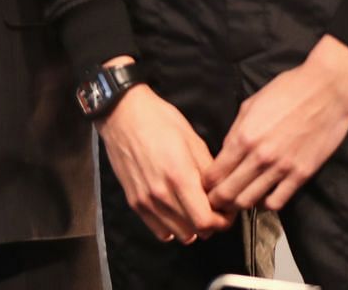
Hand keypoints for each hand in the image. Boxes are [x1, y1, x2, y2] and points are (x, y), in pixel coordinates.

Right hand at [97, 71, 229, 243]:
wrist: (122, 113)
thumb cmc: (157, 120)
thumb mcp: (193, 140)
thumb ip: (209, 173)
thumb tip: (221, 194)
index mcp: (179, 176)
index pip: (207, 221)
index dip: (223, 220)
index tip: (226, 210)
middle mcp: (161, 194)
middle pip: (196, 231)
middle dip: (211, 223)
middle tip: (214, 208)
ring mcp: (145, 200)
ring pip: (179, 234)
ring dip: (192, 226)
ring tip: (195, 209)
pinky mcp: (134, 201)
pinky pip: (159, 230)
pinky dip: (172, 227)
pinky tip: (177, 211)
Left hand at [205, 36, 347, 212]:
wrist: (326, 90)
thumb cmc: (287, 91)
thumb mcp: (250, 105)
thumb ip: (236, 132)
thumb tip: (226, 153)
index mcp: (243, 137)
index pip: (215, 173)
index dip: (206, 184)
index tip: (205, 186)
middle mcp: (260, 156)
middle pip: (229, 193)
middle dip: (218, 200)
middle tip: (215, 202)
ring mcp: (282, 168)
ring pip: (251, 202)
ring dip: (239, 206)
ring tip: (236, 203)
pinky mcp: (302, 174)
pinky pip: (277, 201)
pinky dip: (265, 204)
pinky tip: (262, 197)